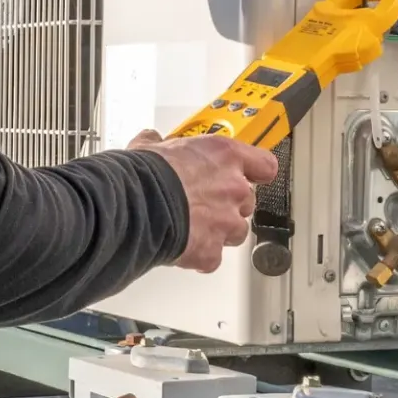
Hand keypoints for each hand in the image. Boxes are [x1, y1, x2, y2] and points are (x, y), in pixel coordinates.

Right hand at [128, 128, 279, 271]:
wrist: (134, 206)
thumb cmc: (144, 175)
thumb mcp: (150, 147)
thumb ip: (158, 144)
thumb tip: (150, 140)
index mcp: (224, 156)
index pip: (263, 164)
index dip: (256, 171)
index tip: (251, 174)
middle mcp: (233, 188)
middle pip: (247, 201)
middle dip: (228, 205)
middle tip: (203, 203)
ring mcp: (226, 222)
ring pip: (236, 232)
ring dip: (219, 231)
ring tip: (191, 227)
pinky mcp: (212, 251)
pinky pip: (212, 257)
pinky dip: (199, 255)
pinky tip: (180, 247)